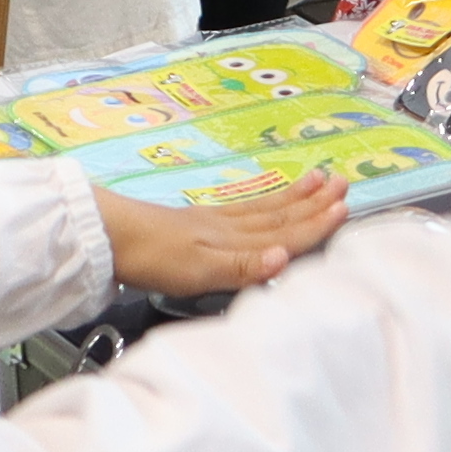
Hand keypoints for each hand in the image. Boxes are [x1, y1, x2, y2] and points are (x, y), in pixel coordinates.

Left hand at [101, 173, 343, 298]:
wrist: (106, 236)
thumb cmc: (151, 256)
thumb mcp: (199, 270)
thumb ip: (244, 266)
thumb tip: (286, 258)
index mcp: (233, 240)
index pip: (284, 233)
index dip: (315, 224)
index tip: (345, 208)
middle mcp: (228, 228)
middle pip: (278, 215)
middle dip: (313, 203)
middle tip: (342, 184)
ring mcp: (211, 224)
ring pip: (263, 210)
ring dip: (293, 198)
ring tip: (316, 181)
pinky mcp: (195, 225)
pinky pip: (243, 210)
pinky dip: (263, 204)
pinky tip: (264, 202)